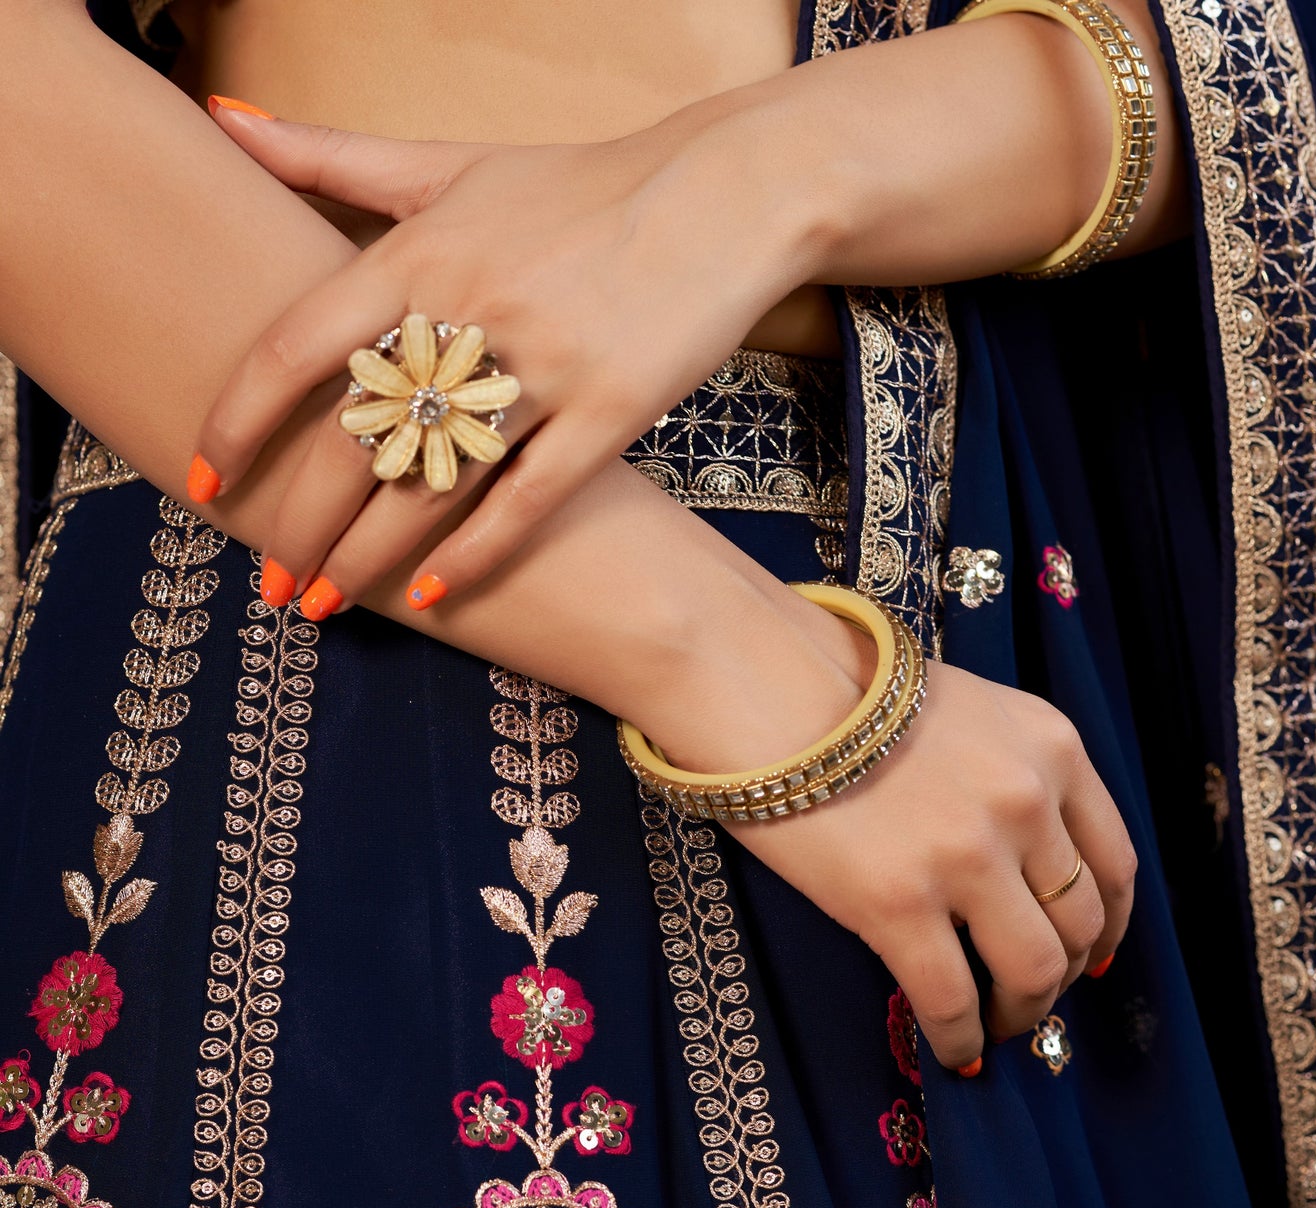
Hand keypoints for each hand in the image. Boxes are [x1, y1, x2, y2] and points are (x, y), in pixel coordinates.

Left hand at [195, 100, 815, 614]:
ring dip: (368, 556)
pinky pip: (527, 502)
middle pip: (356, 439)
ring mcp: (542, 367)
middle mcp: (471, 312)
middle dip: (300, 522)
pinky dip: (475, 555)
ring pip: (432, 485)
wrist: (724, 192)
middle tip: (269, 580)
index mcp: (419, 251)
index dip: (240, 421)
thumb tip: (217, 112)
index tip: (206, 479)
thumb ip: (331, 154)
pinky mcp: (610, 411)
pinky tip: (429, 597)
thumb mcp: (451, 163)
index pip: (297, 347)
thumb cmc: (580, 186)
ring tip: (325, 603)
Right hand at [724, 662, 1134, 1066]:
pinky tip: (951, 1052)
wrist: (761, 680)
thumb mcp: (967, 710)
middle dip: (1064, 977)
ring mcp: (966, 856)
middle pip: (1080, 923)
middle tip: (1030, 999)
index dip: (1110, 924)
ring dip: (1023, 1015)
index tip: (1095, 955)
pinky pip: (952, 998)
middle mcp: (1025, 803)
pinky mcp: (898, 904)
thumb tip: (1019, 861)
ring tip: (996, 1030)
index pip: (1114, 861)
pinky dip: (961, 1039)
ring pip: (1033, 970)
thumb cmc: (845, 690)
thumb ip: (1007, 772)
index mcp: (1051, 748)